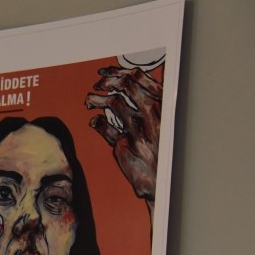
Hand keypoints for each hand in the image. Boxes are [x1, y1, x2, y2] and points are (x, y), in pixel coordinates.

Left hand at [85, 66, 161, 203]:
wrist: (162, 183)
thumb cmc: (165, 152)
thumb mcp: (165, 124)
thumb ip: (150, 107)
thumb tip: (131, 87)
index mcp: (164, 107)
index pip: (141, 79)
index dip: (120, 72)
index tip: (106, 72)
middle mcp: (151, 116)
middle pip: (126, 87)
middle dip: (108, 81)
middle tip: (98, 84)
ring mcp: (136, 131)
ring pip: (113, 104)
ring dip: (97, 99)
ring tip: (89, 100)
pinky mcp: (123, 147)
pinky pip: (105, 128)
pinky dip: (96, 122)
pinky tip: (94, 122)